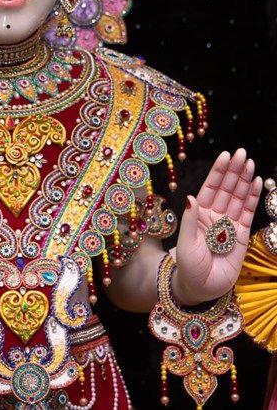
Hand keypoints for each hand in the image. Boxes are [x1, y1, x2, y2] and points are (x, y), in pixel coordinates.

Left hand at [174, 148, 262, 304]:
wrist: (201, 289)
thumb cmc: (188, 266)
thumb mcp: (186, 243)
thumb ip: (191, 220)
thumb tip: (191, 197)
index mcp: (200, 213)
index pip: (210, 187)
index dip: (218, 171)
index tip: (225, 155)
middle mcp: (215, 215)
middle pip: (227, 188)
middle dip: (234, 171)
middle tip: (242, 153)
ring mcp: (229, 224)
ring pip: (238, 198)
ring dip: (245, 180)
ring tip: (250, 163)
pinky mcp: (242, 236)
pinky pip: (248, 213)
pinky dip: (253, 198)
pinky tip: (257, 183)